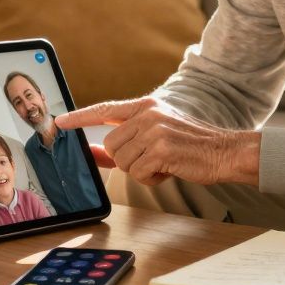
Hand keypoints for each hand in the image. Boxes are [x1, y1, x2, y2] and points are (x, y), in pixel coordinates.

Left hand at [55, 98, 259, 186]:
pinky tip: (169, 170)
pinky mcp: (161, 149)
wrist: (224, 152)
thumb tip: (95, 153)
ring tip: (163, 164)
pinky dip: (151, 178)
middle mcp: (148, 114)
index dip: (80, 117)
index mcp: (146, 106)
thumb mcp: (157, 137)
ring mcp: (154, 130)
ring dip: (140, 170)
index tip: (60, 122)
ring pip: (123, 160)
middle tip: (152, 160)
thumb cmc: (190, 147)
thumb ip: (126, 142)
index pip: (105, 109)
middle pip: (112, 144)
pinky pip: (137, 172)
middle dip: (126, 159)